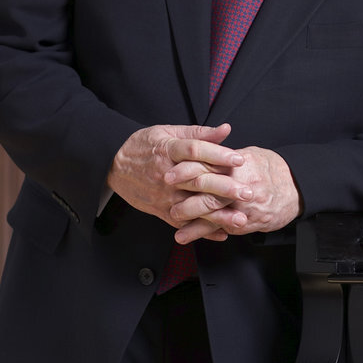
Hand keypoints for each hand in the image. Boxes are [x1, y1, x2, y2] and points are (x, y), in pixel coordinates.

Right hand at [107, 123, 239, 239]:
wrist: (113, 165)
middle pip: (198, 181)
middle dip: (225, 188)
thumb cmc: (144, 146)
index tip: (239, 160)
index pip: (196, 151)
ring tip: (240, 219)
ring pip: (193, 206)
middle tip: (248, 193)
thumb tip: (226, 129)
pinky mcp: (160, 210)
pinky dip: (202, 230)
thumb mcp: (168, 131)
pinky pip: (183, 222)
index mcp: (168, 150)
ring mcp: (163, 195)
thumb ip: (199, 132)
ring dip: (218, 215)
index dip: (218, 154)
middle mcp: (166, 174)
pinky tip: (222, 233)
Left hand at [164, 144, 302, 240]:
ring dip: (190, 219)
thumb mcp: (251, 154)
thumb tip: (205, 147)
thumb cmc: (272, 169)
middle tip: (166, 196)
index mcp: (240, 166)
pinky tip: (186, 234)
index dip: (187, 169)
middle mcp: (242, 187)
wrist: (296, 190)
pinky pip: (221, 228)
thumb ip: (226, 154)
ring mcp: (244, 208)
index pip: (209, 166)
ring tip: (173, 219)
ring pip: (213, 214)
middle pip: (209, 191)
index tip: (170, 172)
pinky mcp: (246, 223)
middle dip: (185, 194)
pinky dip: (203, 232)